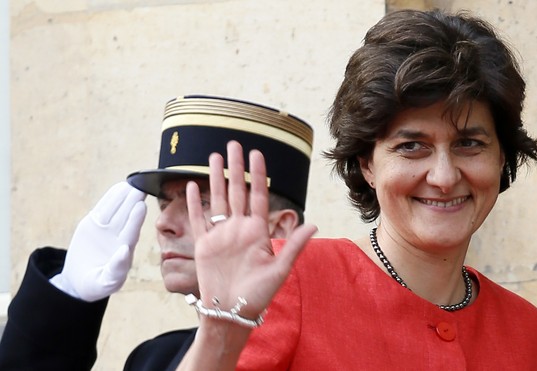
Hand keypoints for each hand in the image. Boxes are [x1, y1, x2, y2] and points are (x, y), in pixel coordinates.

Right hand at [50, 182, 146, 301]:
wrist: (79, 282)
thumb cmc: (96, 285)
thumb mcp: (105, 282)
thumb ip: (115, 269)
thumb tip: (124, 251)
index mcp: (124, 251)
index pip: (131, 233)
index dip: (135, 220)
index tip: (140, 207)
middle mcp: (118, 238)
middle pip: (126, 217)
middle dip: (133, 202)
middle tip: (141, 187)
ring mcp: (107, 229)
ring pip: (116, 210)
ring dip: (123, 196)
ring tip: (131, 183)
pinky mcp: (94, 224)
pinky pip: (103, 209)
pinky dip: (110, 198)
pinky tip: (119, 187)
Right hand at [187, 141, 317, 319]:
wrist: (232, 312)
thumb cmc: (258, 295)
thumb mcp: (279, 270)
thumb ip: (293, 245)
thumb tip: (314, 224)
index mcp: (257, 231)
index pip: (259, 195)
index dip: (258, 174)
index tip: (257, 154)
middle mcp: (239, 228)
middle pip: (236, 191)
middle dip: (235, 167)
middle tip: (234, 144)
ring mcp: (220, 235)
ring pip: (217, 199)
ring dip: (215, 178)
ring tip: (213, 157)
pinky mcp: (203, 245)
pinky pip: (198, 220)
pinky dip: (194, 204)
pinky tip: (191, 186)